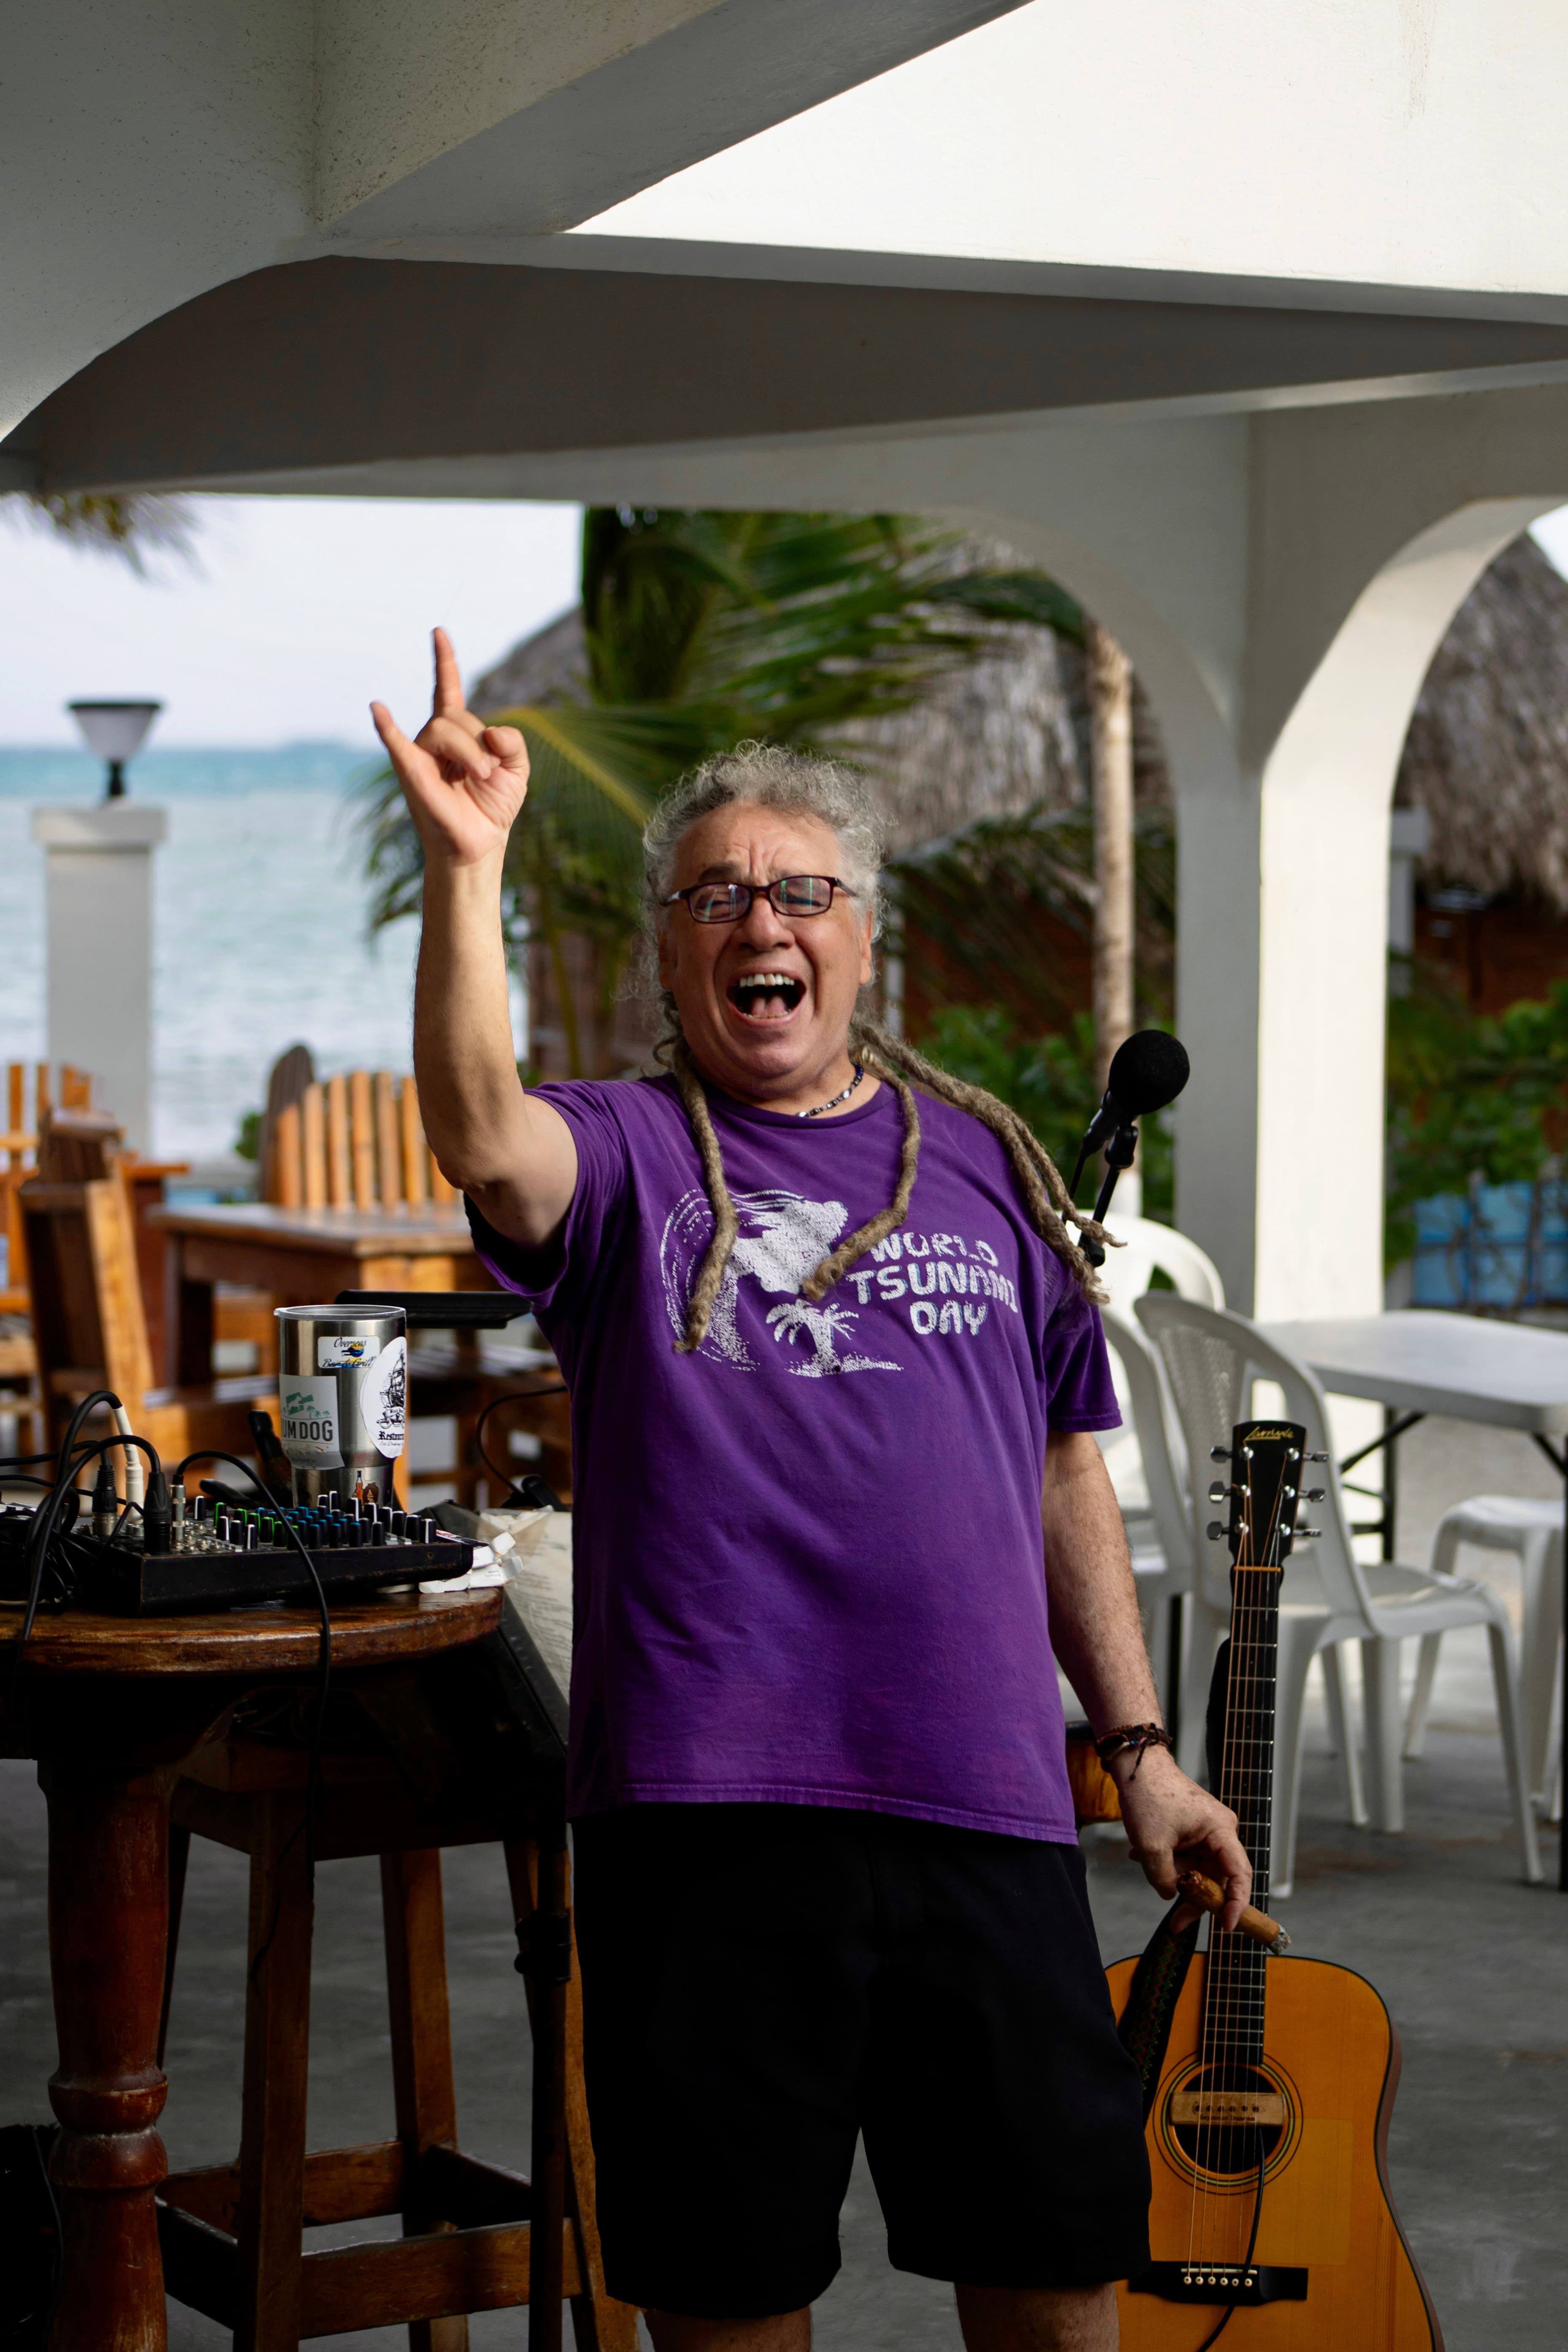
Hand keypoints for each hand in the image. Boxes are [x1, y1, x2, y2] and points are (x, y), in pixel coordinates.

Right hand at [372, 627, 529, 867]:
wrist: (481, 841)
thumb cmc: (494, 805)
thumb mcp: (518, 768)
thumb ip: (513, 741)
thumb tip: (490, 731)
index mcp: (459, 731)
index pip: (447, 688)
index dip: (444, 660)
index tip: (437, 633)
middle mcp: (435, 737)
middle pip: (457, 715)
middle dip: (481, 744)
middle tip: (488, 776)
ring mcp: (419, 752)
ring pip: (445, 729)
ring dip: (472, 754)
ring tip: (480, 779)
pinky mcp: (411, 771)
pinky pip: (395, 742)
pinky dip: (386, 726)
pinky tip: (377, 708)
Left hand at [1110, 1745, 1251, 1929]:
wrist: (1135, 1764)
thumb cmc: (1148, 1796)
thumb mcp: (1152, 1846)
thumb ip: (1164, 1879)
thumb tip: (1172, 1896)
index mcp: (1221, 1830)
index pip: (1240, 1874)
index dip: (1235, 1904)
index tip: (1226, 1926)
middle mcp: (1220, 1831)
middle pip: (1217, 1877)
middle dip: (1195, 1898)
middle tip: (1177, 1923)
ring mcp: (1206, 1831)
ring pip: (1197, 1869)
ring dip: (1172, 1874)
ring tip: (1141, 1858)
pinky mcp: (1192, 1830)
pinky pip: (1186, 1857)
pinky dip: (1167, 1861)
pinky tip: (1140, 1853)